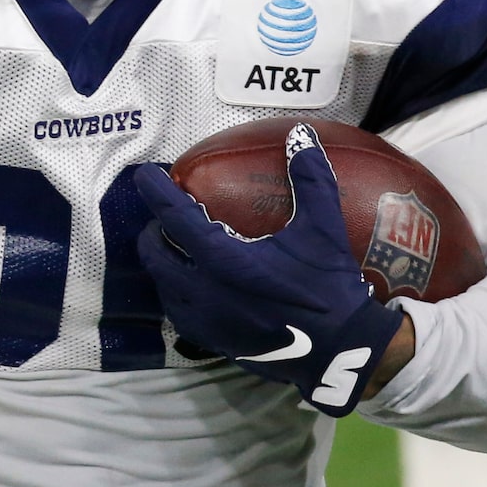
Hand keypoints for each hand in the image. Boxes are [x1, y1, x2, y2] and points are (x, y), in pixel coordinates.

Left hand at [135, 122, 408, 416]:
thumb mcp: (323, 230)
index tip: (145, 174)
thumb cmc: (330, 287)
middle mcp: (204, 290)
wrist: (340, 351)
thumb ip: (310, 179)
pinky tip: (192, 284)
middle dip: (153, 230)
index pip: (175, 217)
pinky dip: (175, 292)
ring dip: (162, 262)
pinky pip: (178, 312)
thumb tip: (301, 135)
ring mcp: (206, 320)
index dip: (156, 192)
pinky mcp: (213, 342)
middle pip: (155, 254)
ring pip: (162, 285)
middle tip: (166, 216)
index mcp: (224, 260)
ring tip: (175, 247)